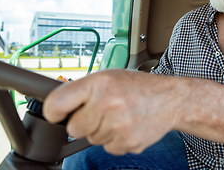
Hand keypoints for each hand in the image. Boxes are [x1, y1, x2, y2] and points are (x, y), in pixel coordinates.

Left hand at [43, 69, 177, 154]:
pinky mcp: (128, 143)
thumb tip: (57, 107)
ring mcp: (119, 126)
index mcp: (99, 83)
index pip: (58, 103)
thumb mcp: (108, 76)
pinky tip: (126, 125)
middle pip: (74, 128)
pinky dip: (114, 139)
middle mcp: (108, 104)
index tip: (56, 114)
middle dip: (83, 121)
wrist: (169, 99)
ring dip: (101, 130)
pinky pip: (107, 148)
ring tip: (119, 115)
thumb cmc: (136, 86)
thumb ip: (83, 90)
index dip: (54, 111)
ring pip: (91, 139)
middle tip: (100, 110)